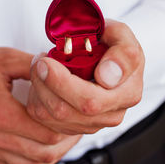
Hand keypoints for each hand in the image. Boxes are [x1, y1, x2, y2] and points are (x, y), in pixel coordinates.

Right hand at [0, 46, 80, 163]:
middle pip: (43, 153)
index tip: (77, 116)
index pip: (47, 132)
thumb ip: (32, 64)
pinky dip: (30, 161)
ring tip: (61, 139)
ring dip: (50, 155)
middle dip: (66, 142)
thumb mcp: (1, 58)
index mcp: (1, 113)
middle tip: (75, 128)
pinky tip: (37, 148)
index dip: (69, 126)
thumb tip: (57, 67)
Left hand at [27, 19, 143, 134]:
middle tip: (38, 62)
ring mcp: (93, 124)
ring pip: (52, 117)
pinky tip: (42, 82)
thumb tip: (106, 77)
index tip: (47, 62)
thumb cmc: (113, 44)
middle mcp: (112, 114)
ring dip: (38, 90)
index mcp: (127, 93)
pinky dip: (37, 100)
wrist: (108, 56)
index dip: (62, 83)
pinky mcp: (77, 128)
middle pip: (66, 112)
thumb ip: (123, 53)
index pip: (90, 100)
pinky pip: (46, 121)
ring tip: (39, 67)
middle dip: (44, 85)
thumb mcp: (123, 35)